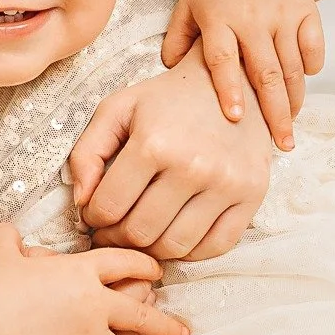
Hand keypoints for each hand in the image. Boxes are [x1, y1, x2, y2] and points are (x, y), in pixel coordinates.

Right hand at [0, 224, 187, 334]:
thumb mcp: (3, 251)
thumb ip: (10, 238)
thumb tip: (6, 231)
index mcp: (82, 271)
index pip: (121, 262)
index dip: (141, 264)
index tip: (156, 271)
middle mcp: (95, 305)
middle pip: (138, 312)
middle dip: (163, 324)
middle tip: (183, 332)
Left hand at [70, 42, 273, 260]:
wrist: (230, 82)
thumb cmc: (166, 99)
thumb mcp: (117, 109)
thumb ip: (86, 152)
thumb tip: (82, 201)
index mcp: (154, 144)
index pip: (109, 208)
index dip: (93, 219)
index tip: (95, 215)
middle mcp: (193, 166)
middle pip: (140, 233)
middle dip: (117, 238)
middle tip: (113, 230)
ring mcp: (227, 183)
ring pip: (176, 246)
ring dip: (151, 249)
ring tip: (142, 233)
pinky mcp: (253, 194)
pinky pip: (216, 247)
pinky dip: (191, 252)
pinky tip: (175, 234)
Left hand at [161, 0, 324, 149]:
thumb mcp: (190, 3)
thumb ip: (178, 38)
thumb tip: (169, 73)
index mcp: (219, 16)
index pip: (223, 58)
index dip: (229, 89)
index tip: (235, 118)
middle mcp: (252, 16)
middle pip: (266, 72)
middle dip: (275, 112)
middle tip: (281, 144)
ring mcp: (283, 14)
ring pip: (293, 67)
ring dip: (294, 100)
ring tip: (289, 126)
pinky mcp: (307, 11)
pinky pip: (314, 49)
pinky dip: (310, 70)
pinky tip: (301, 86)